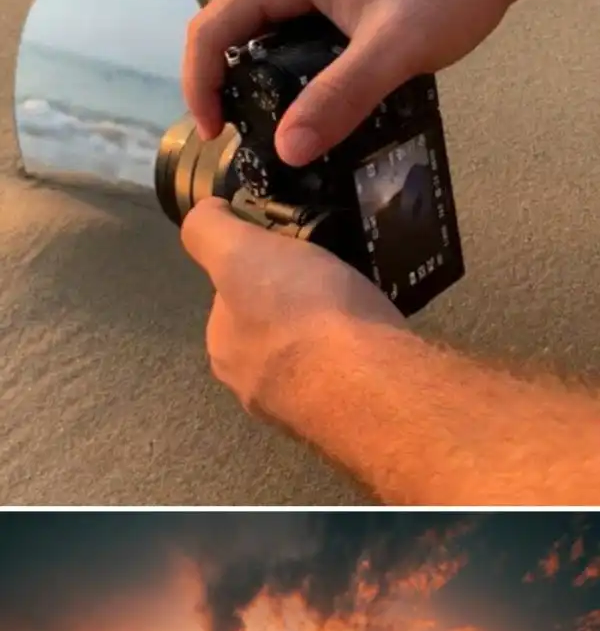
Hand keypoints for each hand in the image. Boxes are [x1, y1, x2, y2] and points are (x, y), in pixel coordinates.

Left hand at [180, 197, 399, 416]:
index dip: (257, 269)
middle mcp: (253, 386)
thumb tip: (206, 214)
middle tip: (328, 279)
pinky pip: (345, 376)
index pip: (231, 299)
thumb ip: (210, 232)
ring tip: (357, 309)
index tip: (289, 253)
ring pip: (308, 357)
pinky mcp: (344, 417)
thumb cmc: (303, 313)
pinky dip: (355, 357)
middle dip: (294, 307)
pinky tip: (374, 342)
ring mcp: (299, 408)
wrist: (369, 385)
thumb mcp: (239, 253)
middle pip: (269, 331)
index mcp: (224, 348)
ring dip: (327, 334)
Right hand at [183, 0, 513, 164]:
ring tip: (285, 132)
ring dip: (268, 81)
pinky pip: (299, 30)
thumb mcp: (393, 48)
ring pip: (268, 33)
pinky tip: (322, 103)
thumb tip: (287, 149)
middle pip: (234, 31)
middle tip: (251, 143)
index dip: (200, 86)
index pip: (212, 28)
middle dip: (233, 88)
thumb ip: (339, 98)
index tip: (216, 135)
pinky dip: (299, 69)